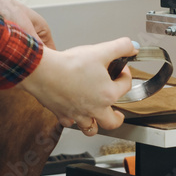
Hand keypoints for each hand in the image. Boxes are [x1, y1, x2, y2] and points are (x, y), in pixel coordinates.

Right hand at [17, 37, 136, 135]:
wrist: (43, 71)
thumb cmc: (70, 64)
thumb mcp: (101, 50)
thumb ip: (121, 47)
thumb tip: (132, 47)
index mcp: (107, 94)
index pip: (126, 86)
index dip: (125, 74)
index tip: (120, 68)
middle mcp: (94, 109)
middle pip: (112, 122)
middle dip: (117, 117)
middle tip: (118, 113)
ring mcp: (77, 114)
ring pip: (91, 129)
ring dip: (95, 123)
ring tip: (96, 115)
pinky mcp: (62, 114)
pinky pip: (70, 123)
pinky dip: (73, 119)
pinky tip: (73, 110)